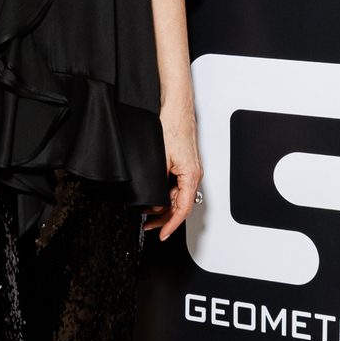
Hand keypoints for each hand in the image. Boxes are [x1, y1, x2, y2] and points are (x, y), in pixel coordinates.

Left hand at [145, 95, 201, 239]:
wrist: (175, 106)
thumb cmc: (173, 125)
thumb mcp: (160, 158)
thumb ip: (158, 181)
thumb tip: (153, 199)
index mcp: (191, 175)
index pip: (183, 209)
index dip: (172, 225)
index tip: (162, 234)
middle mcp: (193, 174)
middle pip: (180, 205)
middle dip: (164, 219)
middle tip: (149, 227)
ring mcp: (188, 169)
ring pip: (177, 196)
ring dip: (163, 206)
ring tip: (146, 213)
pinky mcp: (183, 163)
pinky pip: (176, 185)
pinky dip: (164, 193)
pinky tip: (153, 196)